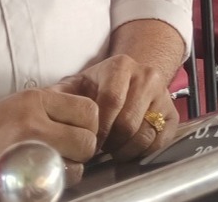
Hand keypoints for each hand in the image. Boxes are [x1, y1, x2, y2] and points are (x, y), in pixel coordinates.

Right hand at [0, 88, 98, 197]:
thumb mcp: (10, 107)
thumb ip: (46, 109)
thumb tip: (81, 110)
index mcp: (32, 101)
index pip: (88, 111)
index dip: (86, 124)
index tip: (74, 132)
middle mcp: (33, 124)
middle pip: (88, 141)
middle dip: (81, 151)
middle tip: (64, 153)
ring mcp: (27, 156)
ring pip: (76, 170)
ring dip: (68, 172)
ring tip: (45, 169)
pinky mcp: (22, 185)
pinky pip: (56, 190)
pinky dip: (51, 189)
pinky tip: (33, 184)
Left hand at [54, 54, 177, 160]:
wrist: (132, 77)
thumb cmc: (99, 85)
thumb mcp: (78, 83)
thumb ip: (60, 94)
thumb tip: (43, 105)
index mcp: (120, 65)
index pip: (110, 102)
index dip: (98, 128)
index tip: (88, 140)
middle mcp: (146, 76)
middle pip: (127, 123)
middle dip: (109, 141)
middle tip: (99, 147)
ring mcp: (163, 95)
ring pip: (144, 135)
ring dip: (124, 149)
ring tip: (112, 148)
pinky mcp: (173, 114)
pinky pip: (158, 142)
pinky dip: (140, 152)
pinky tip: (127, 148)